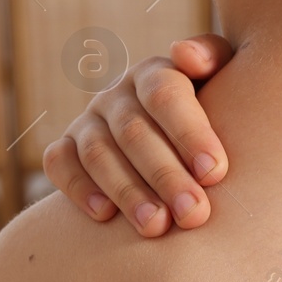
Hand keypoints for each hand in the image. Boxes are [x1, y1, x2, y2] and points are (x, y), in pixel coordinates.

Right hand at [43, 34, 232, 236]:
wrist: (176, 147)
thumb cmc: (212, 116)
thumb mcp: (222, 82)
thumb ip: (211, 58)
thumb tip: (186, 55)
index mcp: (153, 74)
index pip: (164, 94)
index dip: (189, 132)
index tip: (215, 172)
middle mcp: (115, 95)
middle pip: (133, 132)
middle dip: (165, 176)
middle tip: (193, 213)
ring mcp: (86, 123)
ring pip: (97, 154)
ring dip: (127, 192)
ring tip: (156, 227)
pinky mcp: (63, 151)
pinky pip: (59, 165)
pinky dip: (78, 189)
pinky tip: (105, 216)